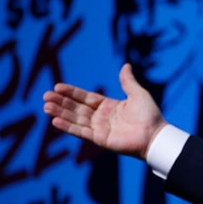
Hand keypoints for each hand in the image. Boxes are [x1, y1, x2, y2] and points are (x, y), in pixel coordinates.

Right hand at [42, 63, 166, 159]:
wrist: (155, 134)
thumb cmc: (150, 115)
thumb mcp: (138, 94)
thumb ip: (127, 81)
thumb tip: (126, 65)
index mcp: (109, 106)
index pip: (86, 97)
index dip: (72, 92)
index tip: (57, 87)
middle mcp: (102, 117)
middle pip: (77, 108)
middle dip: (61, 102)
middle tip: (45, 96)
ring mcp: (99, 128)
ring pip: (76, 119)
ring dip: (60, 113)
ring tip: (46, 106)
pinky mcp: (99, 139)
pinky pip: (81, 132)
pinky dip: (68, 126)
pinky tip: (55, 120)